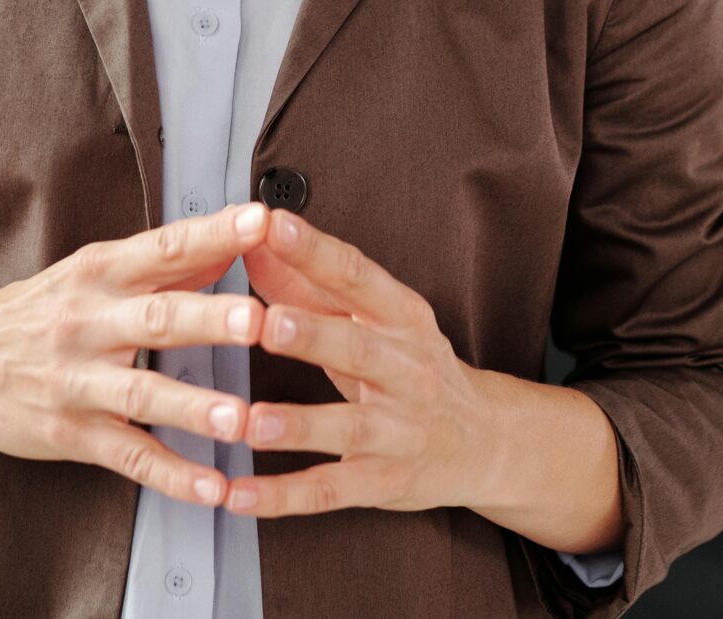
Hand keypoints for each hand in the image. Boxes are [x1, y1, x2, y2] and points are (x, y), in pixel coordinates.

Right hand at [0, 202, 270, 509]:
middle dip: (209, 320)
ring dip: (195, 407)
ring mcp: (77, 381)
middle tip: (258, 320)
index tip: (258, 221)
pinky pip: (128, 456)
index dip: (212, 235)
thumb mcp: (87, 274)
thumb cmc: (30, 314)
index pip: (163, 247)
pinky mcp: (70, 432)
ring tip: (241, 418)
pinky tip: (212, 486)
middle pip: (156, 319)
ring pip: (143, 393)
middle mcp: (88, 323)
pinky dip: (172, 475)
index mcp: (98, 273)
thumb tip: (230, 240)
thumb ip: (161, 263)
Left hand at [220, 208, 497, 519]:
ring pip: (346, 426)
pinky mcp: (383, 480)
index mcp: (401, 318)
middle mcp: (406, 370)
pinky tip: (238, 494)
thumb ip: (307, 283)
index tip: (273, 225)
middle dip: (310, 334)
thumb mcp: (373, 319)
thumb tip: (253, 241)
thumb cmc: (413, 368)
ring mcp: (398, 430)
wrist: (484, 441)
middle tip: (265, 322)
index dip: (315, 250)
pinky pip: (328, 490)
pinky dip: (281, 496)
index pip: (357, 275)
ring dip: (296, 423)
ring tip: (251, 420)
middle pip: (356, 348)